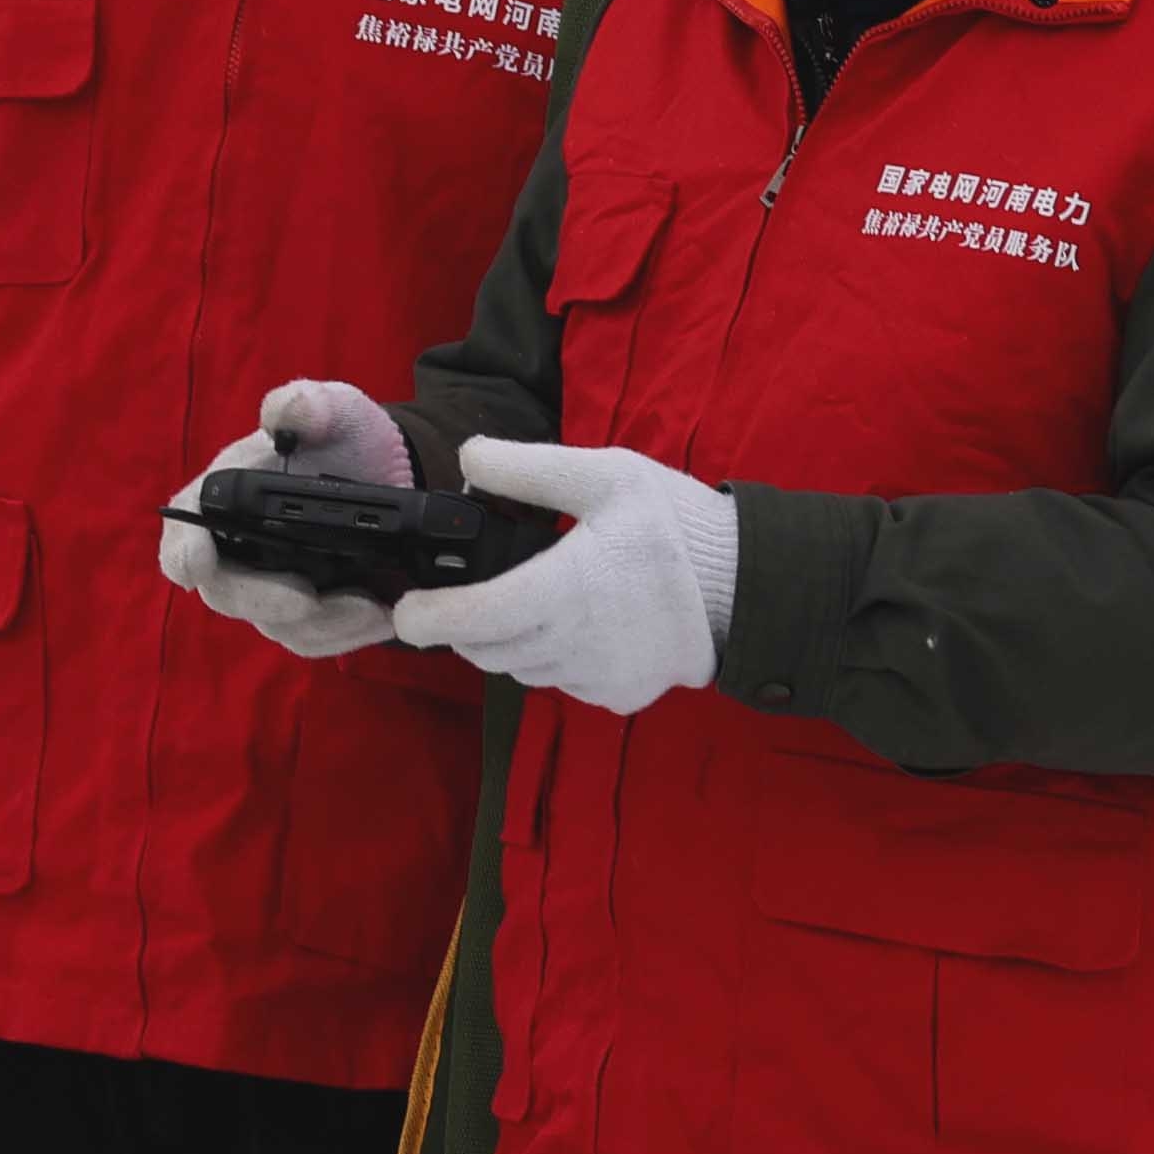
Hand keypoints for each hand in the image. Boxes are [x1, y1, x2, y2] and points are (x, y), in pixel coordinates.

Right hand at [157, 375, 417, 659]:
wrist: (392, 475)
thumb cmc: (346, 436)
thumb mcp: (337, 408)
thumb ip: (312, 404)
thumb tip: (289, 412)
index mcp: (228, 490)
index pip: (186, 523)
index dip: (183, 548)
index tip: (195, 564)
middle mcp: (238, 544)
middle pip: (224, 590)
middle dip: (263, 599)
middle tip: (307, 597)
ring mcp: (270, 583)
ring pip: (274, 624)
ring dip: (320, 624)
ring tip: (371, 608)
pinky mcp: (307, 612)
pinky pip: (311, 638)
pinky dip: (344, 635)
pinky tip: (379, 616)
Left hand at [392, 438, 739, 715]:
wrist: (746, 584)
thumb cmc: (675, 524)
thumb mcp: (605, 474)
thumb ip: (528, 468)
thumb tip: (467, 456)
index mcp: (564, 591)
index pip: (475, 621)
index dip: (429, 620)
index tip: (406, 611)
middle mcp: (574, 646)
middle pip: (488, 651)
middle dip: (467, 626)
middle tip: (476, 590)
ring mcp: (598, 678)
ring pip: (523, 669)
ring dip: (511, 642)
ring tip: (532, 599)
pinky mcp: (619, 696)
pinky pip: (564, 683)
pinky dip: (555, 659)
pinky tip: (579, 623)